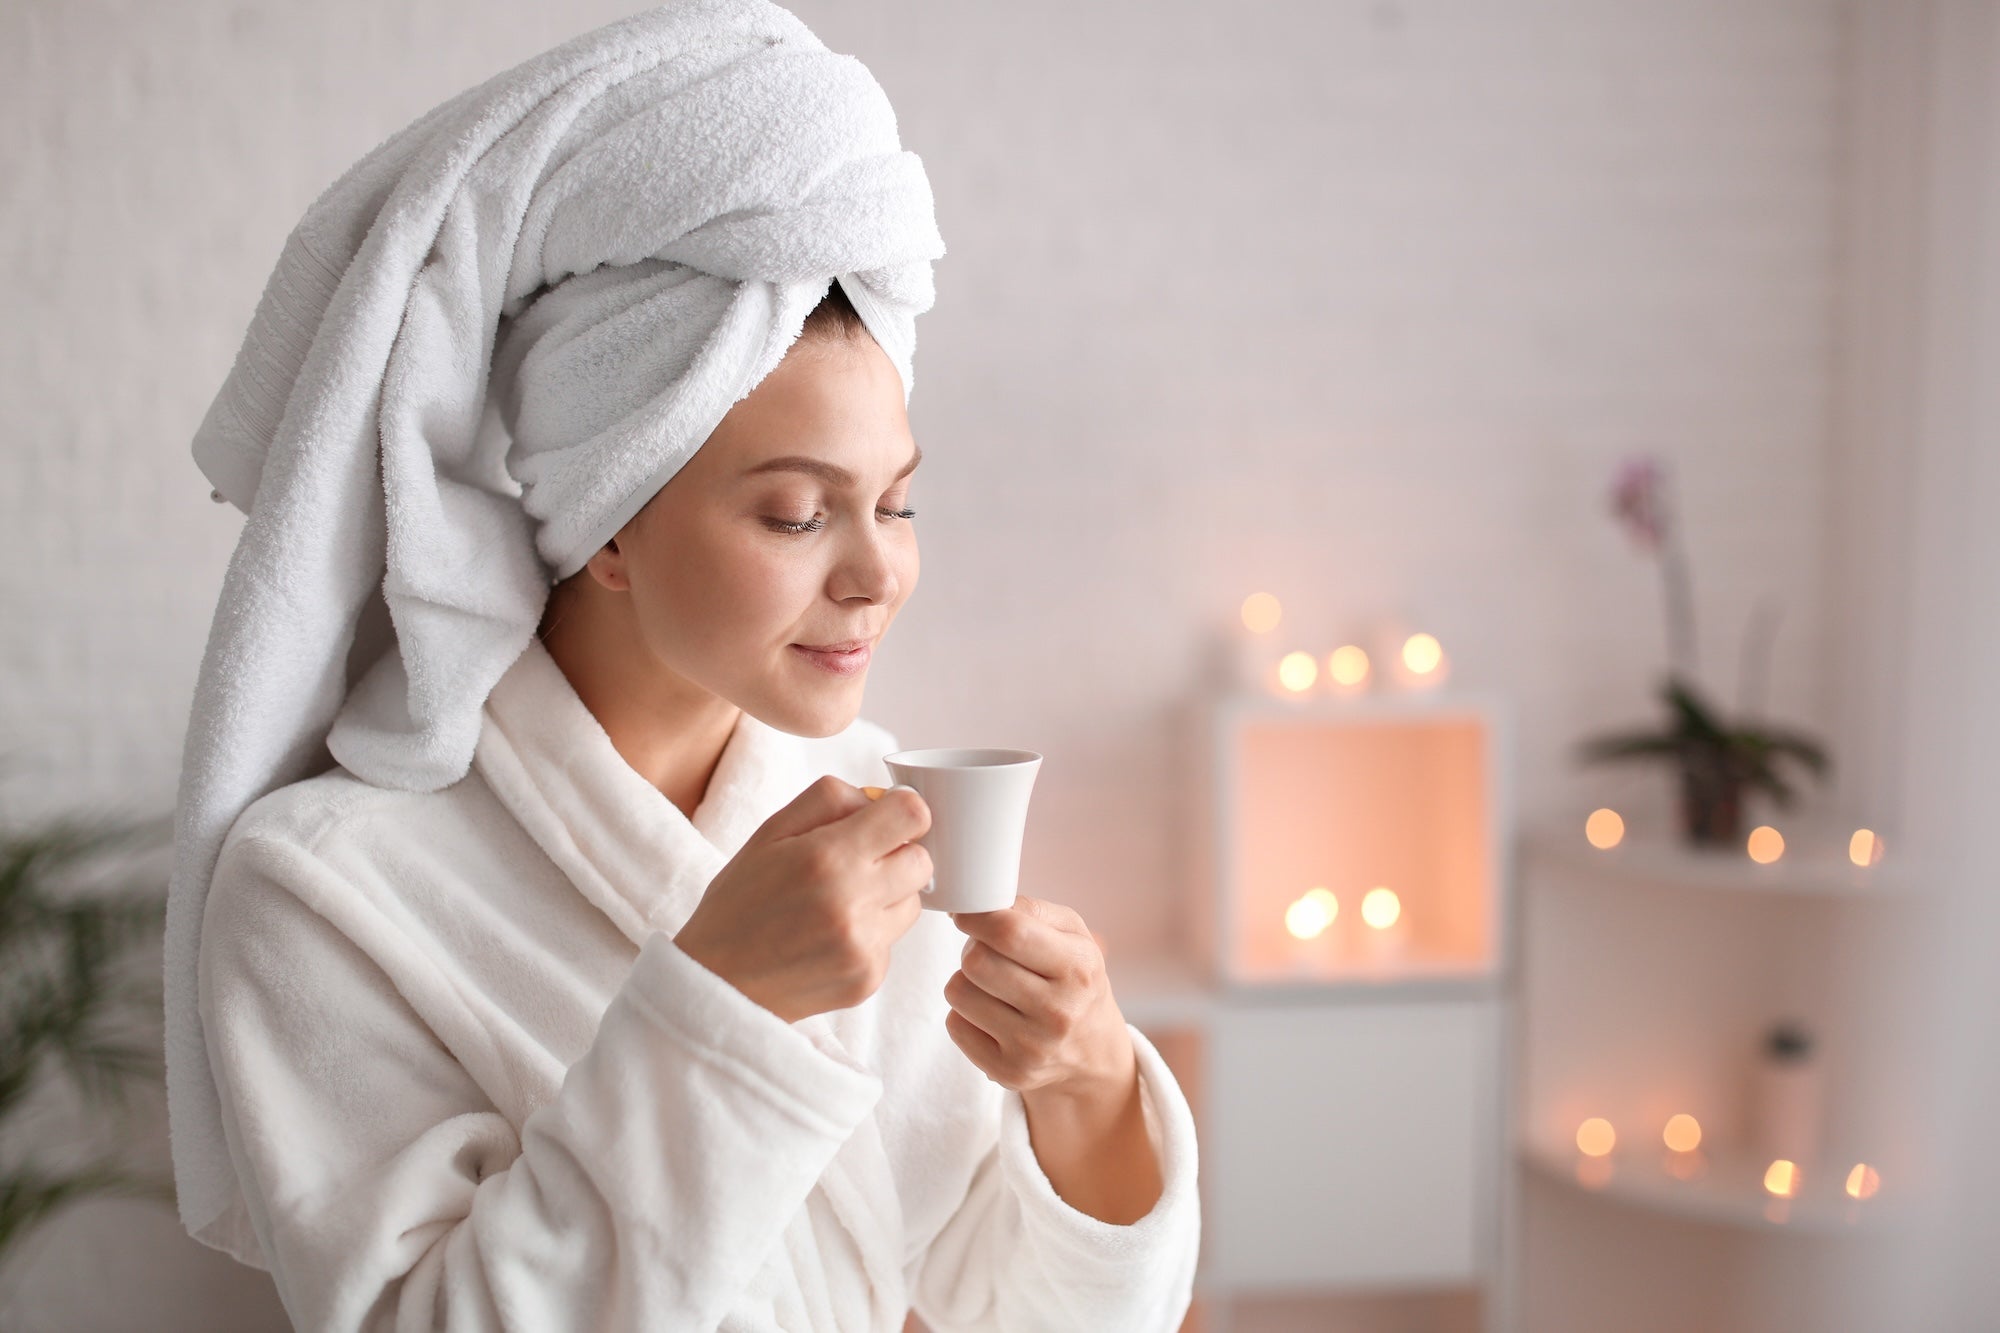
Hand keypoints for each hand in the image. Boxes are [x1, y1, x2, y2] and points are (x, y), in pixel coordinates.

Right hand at [676, 777, 931, 1023]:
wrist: (715, 985)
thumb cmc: (740, 902)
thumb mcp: (769, 833)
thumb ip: (830, 800)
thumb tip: (883, 796)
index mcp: (826, 857)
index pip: (913, 816)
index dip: (903, 810)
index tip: (885, 818)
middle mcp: (852, 903)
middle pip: (923, 860)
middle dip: (898, 854)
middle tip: (859, 862)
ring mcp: (863, 947)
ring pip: (913, 903)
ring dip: (888, 896)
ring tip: (839, 903)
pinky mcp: (868, 979)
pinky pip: (893, 941)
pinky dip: (871, 933)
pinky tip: (829, 937)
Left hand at [943, 896, 1134, 1100]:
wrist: (1092, 1050)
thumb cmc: (1075, 978)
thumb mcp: (1073, 933)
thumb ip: (1030, 910)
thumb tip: (979, 908)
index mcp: (1078, 968)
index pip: (1009, 932)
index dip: (977, 917)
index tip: (967, 916)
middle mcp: (1059, 1012)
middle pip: (976, 962)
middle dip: (973, 949)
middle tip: (989, 954)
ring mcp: (1032, 1047)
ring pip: (959, 992)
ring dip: (967, 982)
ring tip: (992, 986)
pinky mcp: (1008, 1072)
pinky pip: (955, 1026)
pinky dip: (965, 1014)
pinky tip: (991, 1014)